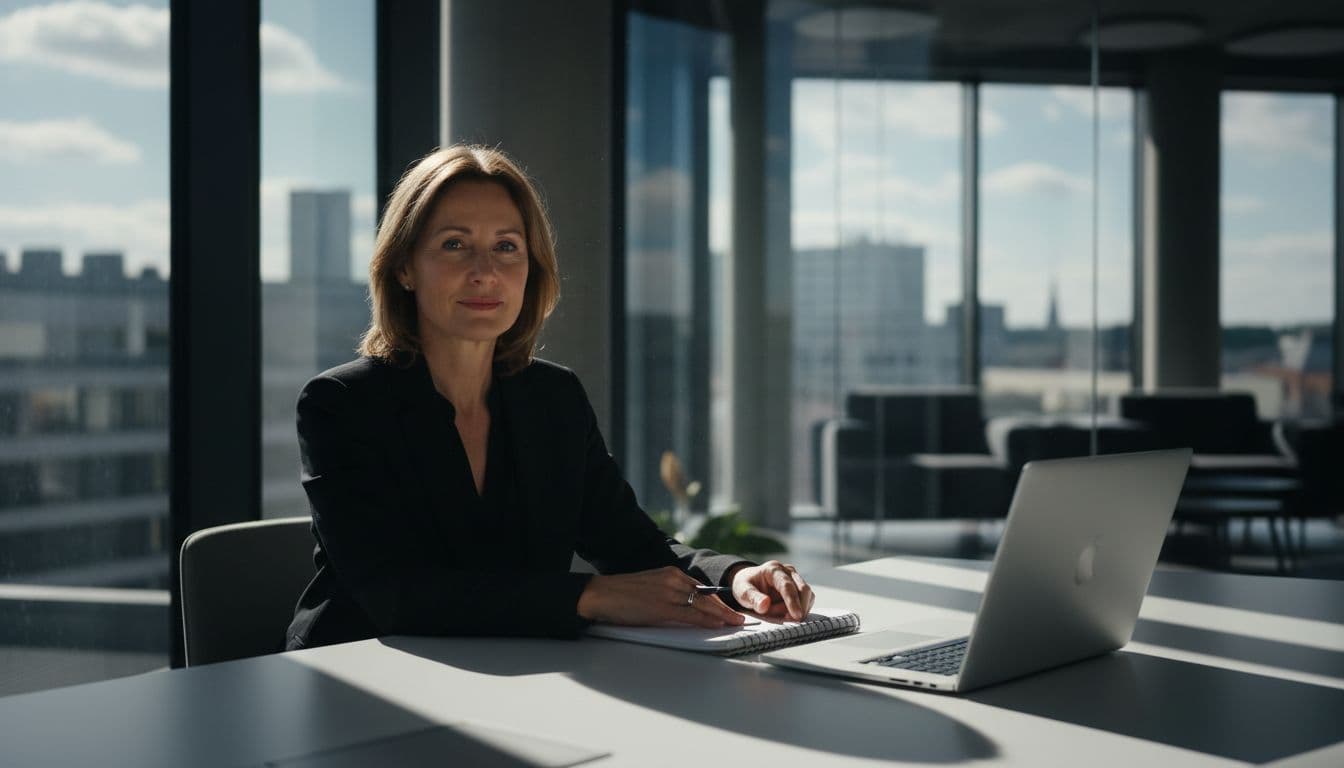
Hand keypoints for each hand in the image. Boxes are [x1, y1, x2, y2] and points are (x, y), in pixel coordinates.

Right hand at [577, 566, 745, 628]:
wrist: (600, 594)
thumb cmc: (621, 594)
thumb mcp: (650, 587)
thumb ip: (668, 593)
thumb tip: (684, 609)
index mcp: (670, 573)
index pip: (701, 589)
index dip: (717, 601)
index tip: (728, 609)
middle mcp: (673, 579)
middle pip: (707, 596)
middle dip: (725, 609)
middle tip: (740, 618)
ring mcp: (669, 592)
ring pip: (703, 605)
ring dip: (722, 616)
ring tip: (735, 623)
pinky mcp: (663, 607)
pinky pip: (691, 615)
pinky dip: (707, 620)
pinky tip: (717, 625)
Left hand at [729, 560, 814, 620]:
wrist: (748, 582)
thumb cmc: (746, 586)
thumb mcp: (742, 592)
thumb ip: (753, 598)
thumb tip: (765, 605)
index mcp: (773, 569)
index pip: (787, 585)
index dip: (793, 601)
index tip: (797, 616)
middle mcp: (787, 571)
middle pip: (803, 589)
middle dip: (798, 607)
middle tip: (786, 620)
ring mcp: (795, 578)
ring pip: (807, 596)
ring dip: (797, 609)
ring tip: (778, 614)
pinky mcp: (799, 587)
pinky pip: (807, 600)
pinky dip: (799, 609)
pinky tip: (786, 613)